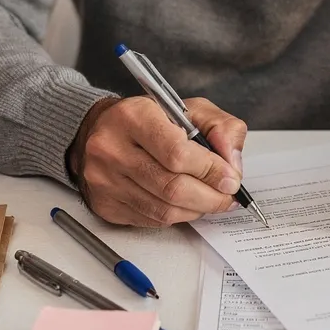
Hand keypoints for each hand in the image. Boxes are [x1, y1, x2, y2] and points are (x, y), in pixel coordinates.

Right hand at [69, 95, 245, 226]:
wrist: (98, 131)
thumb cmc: (147, 120)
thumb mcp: (189, 109)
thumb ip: (220, 128)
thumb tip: (232, 164)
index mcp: (133, 117)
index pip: (178, 153)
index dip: (211, 171)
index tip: (230, 179)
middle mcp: (112, 149)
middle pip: (173, 187)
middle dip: (211, 197)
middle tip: (227, 196)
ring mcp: (104, 180)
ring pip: (164, 210)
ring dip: (197, 210)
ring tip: (210, 200)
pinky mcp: (105, 204)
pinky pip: (151, 220)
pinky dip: (177, 216)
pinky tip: (185, 204)